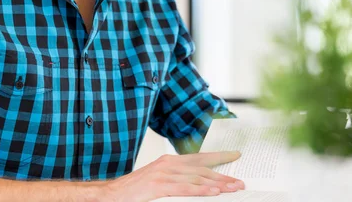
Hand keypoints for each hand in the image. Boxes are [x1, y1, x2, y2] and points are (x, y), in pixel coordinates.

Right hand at [98, 151, 244, 201]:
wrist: (110, 195)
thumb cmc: (134, 190)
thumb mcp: (159, 180)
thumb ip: (177, 179)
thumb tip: (198, 184)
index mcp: (170, 161)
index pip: (200, 158)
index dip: (219, 157)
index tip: (236, 156)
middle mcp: (169, 164)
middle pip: (203, 169)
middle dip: (223, 175)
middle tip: (240, 181)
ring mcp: (164, 174)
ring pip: (198, 179)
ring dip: (218, 184)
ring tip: (234, 188)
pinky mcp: (159, 186)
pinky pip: (185, 189)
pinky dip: (201, 190)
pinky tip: (214, 193)